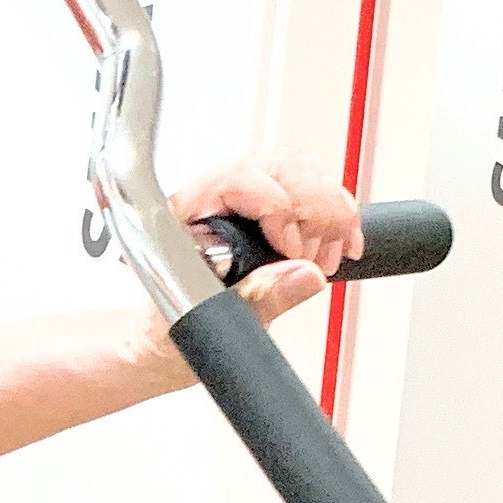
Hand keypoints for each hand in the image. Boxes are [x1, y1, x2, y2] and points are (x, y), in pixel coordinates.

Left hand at [179, 155, 358, 320]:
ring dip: (328, 212)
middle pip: (277, 166)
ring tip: (324, 257)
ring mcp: (240, 200)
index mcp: (182, 215)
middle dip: (314, 208)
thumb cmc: (167, 325)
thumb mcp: (208, 320)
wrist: (164, 337)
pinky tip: (338, 246)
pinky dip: (335, 214)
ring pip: (298, 171)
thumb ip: (256, 297)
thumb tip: (302, 274)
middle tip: (315, 256)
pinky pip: (310, 187)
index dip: (277, 209)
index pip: (237, 178)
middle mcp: (210, 198)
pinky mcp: (265, 210)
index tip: (293, 250)